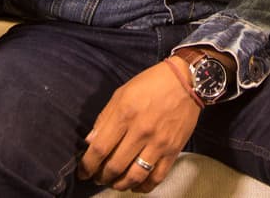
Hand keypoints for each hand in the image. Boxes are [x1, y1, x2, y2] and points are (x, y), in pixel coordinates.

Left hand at [77, 62, 200, 191]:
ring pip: (135, 176)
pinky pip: (158, 176)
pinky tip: (136, 185)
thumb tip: (90, 141)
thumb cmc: (151, 84)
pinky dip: (145, 187)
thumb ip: (104, 118)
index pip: (100, 148)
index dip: (88, 165)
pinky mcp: (173, 150)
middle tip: (97, 177)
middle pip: (115, 166)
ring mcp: (159, 143)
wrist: (187, 81)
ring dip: (120, 184)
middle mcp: (141, 131)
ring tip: (114, 183)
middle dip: (102, 177)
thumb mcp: (122, 93)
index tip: (83, 172)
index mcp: (125, 114)